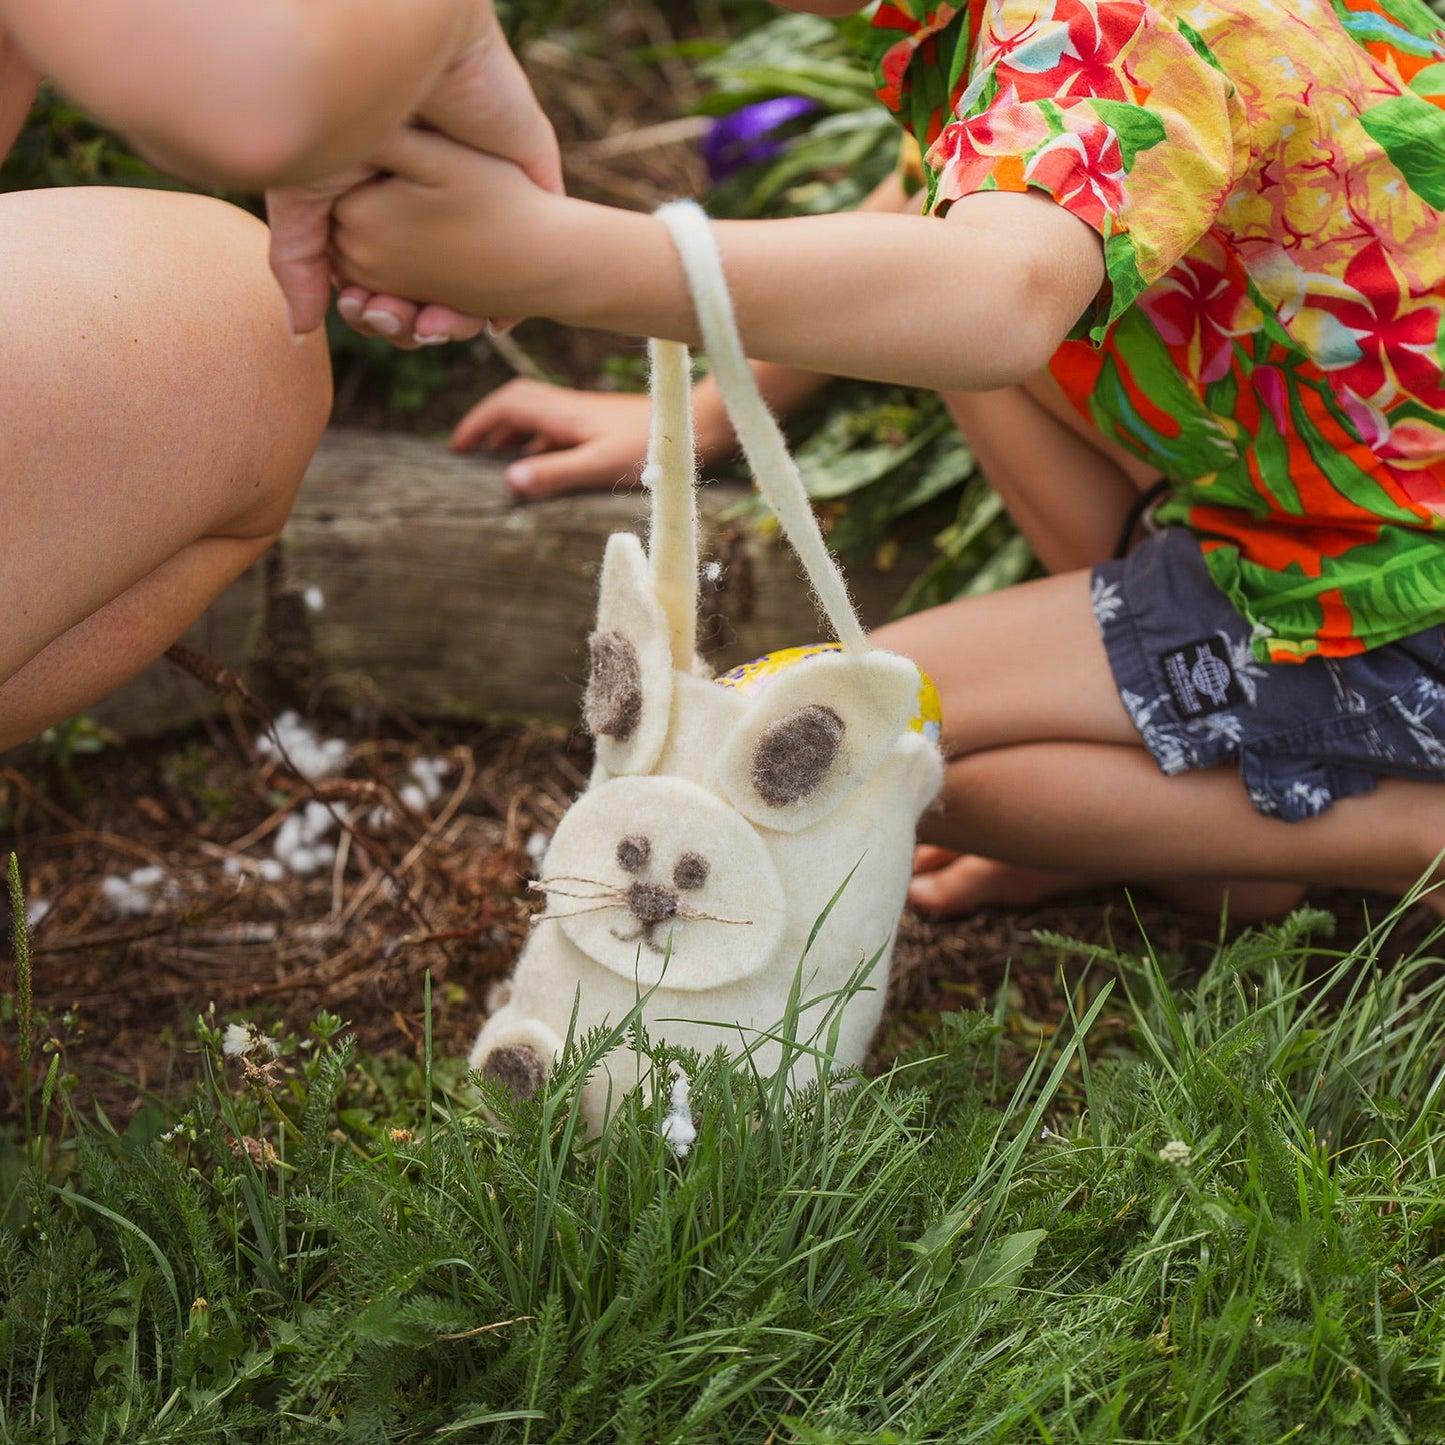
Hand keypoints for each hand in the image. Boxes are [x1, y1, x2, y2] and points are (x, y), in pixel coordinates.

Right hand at [266, 0, 561, 338]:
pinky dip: (515, 298)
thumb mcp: (305, 195)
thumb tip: (300, 329)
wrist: (404, 54)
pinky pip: (532, 255)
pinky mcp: (533, 178)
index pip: (384, 275)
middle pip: (431, 287)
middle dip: (414, 319)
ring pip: (482, 282)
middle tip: (399, 327)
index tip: (364, 318)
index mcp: (386, 196)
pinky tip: (495, 322)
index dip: (375, 306)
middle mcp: (437, 198)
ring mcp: (487, 190)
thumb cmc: (342, 111)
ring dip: (459, 319)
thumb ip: (299, 260)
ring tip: (436, 327)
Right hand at [453, 379, 652, 496]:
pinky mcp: (598, 425)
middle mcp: (567, 407)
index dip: (477, 422)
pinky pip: (554, 428)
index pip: (505, 405)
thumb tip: (507, 479)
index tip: (457, 446)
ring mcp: (583, 415)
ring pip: (534, 415)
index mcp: (561, 412)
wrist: (691, 428)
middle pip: (515, 403)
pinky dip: (536, 440)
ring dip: (510, 430)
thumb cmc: (649, 448)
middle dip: (488, 422)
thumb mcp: (597, 465)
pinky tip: (539, 463)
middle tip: (466, 449)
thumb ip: (553, 473)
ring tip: (493, 457)